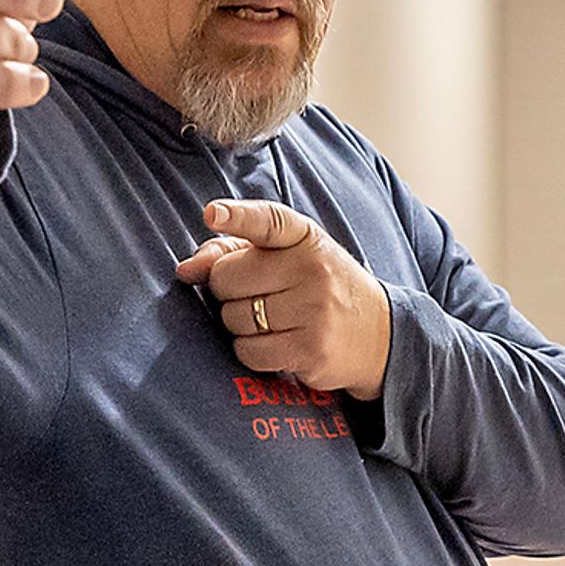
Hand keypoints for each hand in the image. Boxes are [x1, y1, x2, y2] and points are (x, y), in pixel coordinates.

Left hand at [173, 199, 393, 398]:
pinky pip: (248, 351)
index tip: (212, 214)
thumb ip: (233, 252)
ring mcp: (313, 310)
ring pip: (233, 319)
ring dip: (239, 324)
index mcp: (305, 237)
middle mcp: (312, 269)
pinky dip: (251, 351)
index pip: (267, 221)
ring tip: (271, 320)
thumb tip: (185, 270)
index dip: (236, 217)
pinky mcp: (310, 349)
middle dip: (227, 291)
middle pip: (227, 279)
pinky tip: (277, 343)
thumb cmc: (319, 288)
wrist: (378, 333)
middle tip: (254, 295)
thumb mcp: (288, 258)